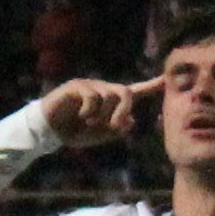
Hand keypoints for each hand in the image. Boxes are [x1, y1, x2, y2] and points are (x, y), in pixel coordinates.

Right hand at [38, 76, 161, 147]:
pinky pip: (92, 96)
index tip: (166, 80)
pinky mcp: (77, 86)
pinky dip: (89, 110)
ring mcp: (90, 86)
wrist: (48, 129)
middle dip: (122, 111)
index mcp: (110, 101)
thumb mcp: (97, 135)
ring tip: (88, 123)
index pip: (134, 91)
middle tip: (114, 126)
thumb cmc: (73, 131)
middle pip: (124, 92)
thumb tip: (131, 122)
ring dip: (102, 114)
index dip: (151, 86)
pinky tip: (81, 116)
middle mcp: (103, 89)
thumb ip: (114, 130)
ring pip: (109, 95)